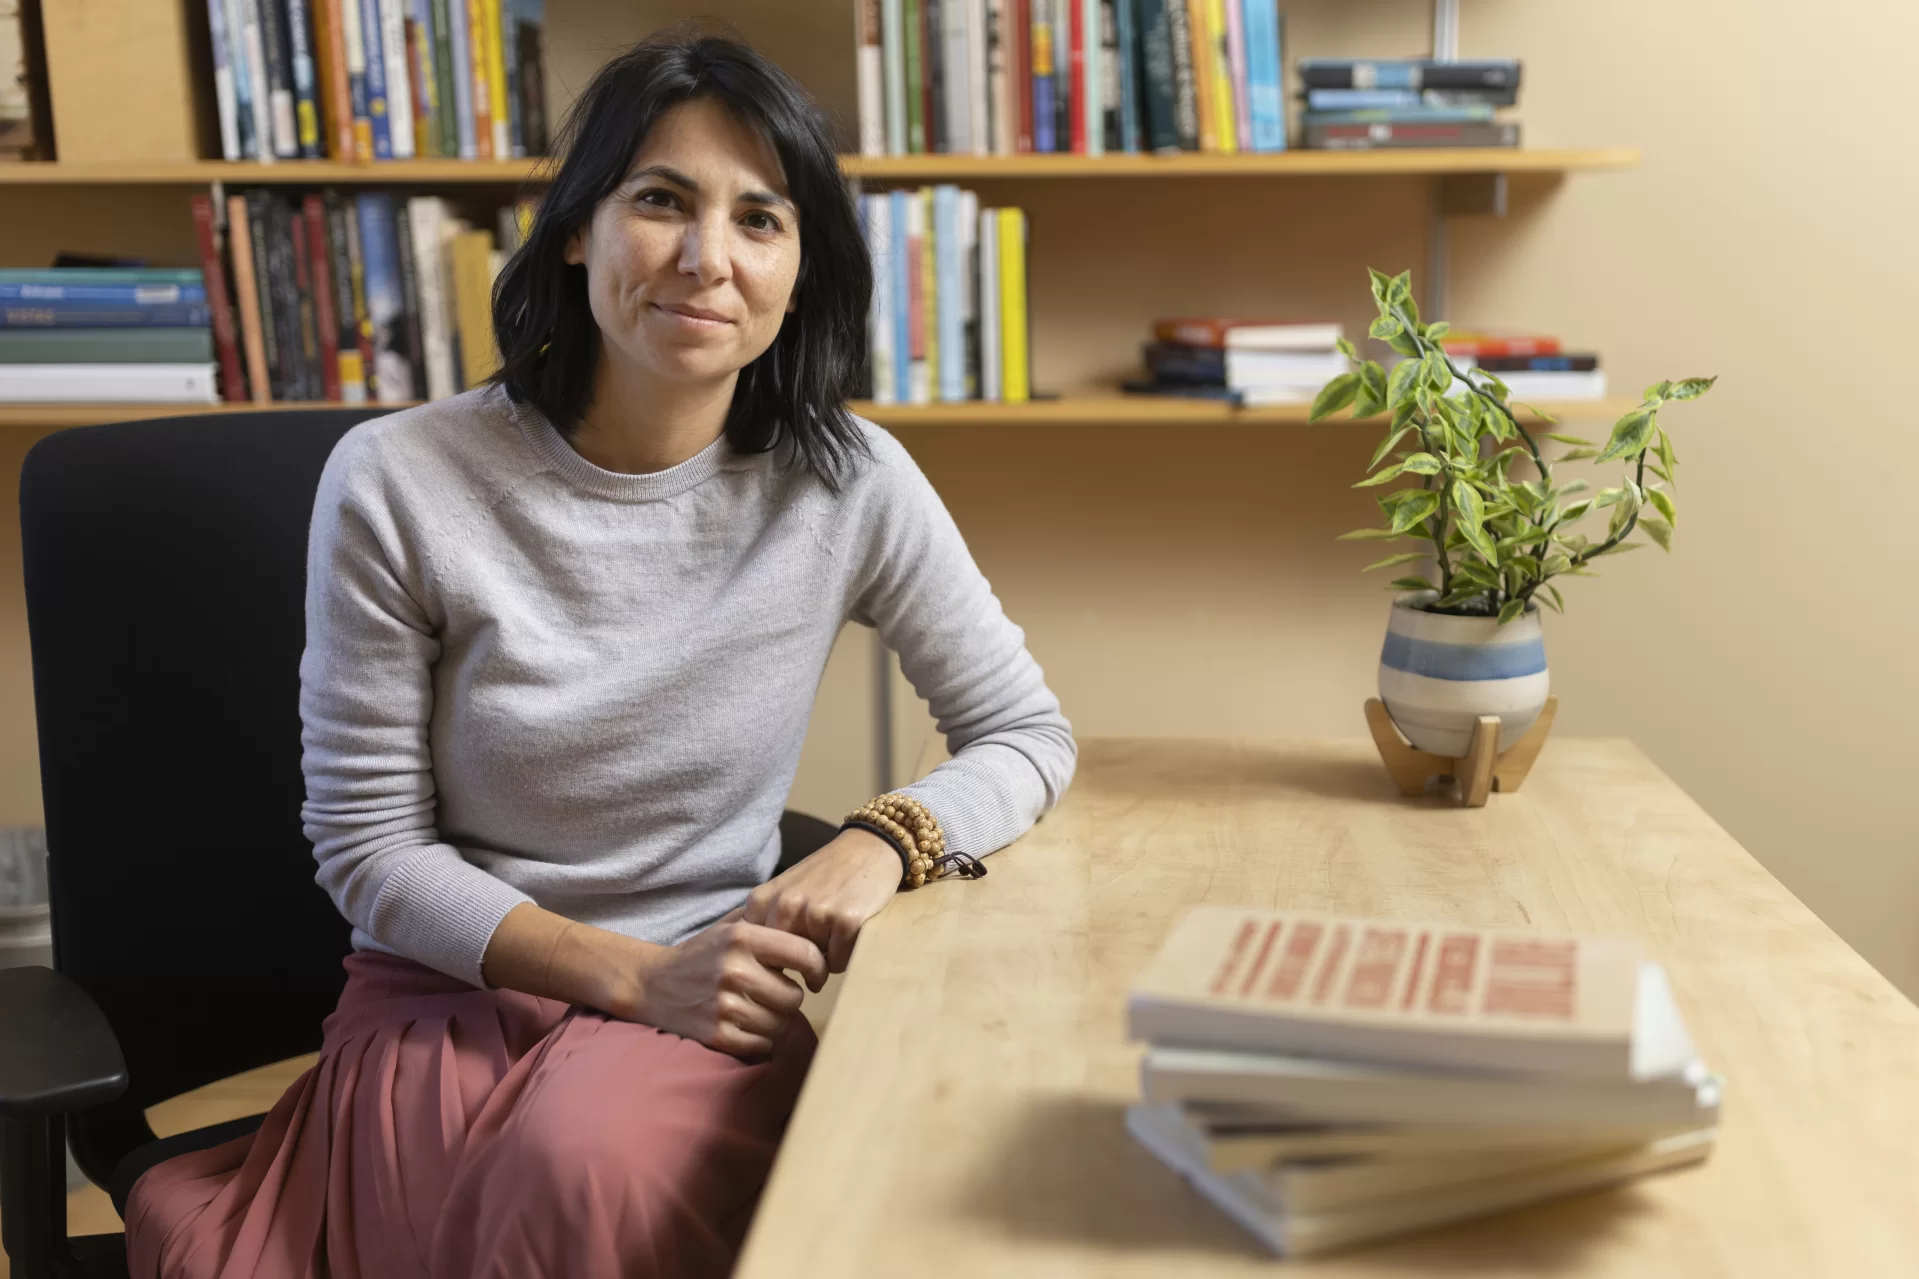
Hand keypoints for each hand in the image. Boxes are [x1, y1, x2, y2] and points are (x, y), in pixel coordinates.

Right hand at [620, 911, 828, 1057]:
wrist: (652, 984)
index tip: (814, 976)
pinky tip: (745, 1025)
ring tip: (757, 1009)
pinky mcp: (717, 1034)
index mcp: (743, 937)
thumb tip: (815, 927)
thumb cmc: (702, 955)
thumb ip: (769, 923)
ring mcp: (725, 1005)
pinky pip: (762, 1044)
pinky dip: (759, 1039)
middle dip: (789, 997)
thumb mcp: (731, 927)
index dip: (818, 968)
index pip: (805, 953)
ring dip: (775, 1021)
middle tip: (774, 993)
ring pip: (781, 1024)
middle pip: (795, 997)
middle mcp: (735, 969)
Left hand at [744, 828, 902, 972]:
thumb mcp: (783, 892)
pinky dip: (844, 956)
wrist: (868, 848)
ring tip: (833, 931)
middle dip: (798, 964)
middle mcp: (784, 906)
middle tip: (816, 944)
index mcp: (762, 901)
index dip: (773, 958)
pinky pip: (838, 964)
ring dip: (823, 961)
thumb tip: (758, 973)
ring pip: (812, 967)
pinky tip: (849, 932)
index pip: (756, 954)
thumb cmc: (826, 875)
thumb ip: (766, 924)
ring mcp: (814, 913)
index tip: (787, 950)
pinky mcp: (845, 921)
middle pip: (784, 963)